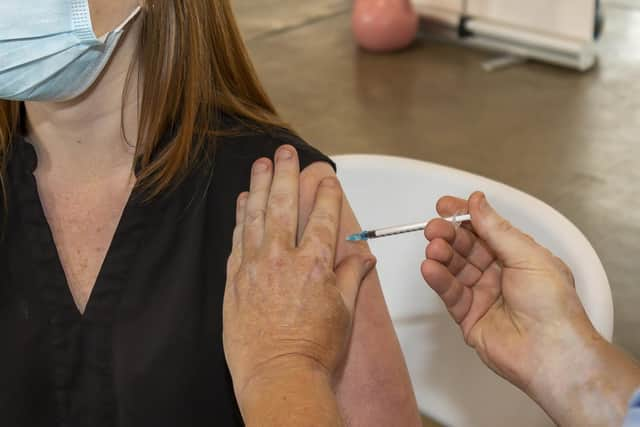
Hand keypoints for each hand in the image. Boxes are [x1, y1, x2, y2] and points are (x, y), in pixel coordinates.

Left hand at [223, 145, 375, 418]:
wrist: (278, 375)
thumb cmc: (314, 349)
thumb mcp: (344, 312)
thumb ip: (352, 277)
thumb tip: (364, 257)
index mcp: (314, 264)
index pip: (321, 218)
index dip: (325, 194)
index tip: (326, 178)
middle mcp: (282, 259)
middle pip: (283, 205)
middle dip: (285, 174)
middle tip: (284, 151)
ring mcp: (254, 267)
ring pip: (255, 216)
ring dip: (258, 186)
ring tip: (259, 164)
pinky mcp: (235, 280)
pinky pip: (237, 239)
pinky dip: (240, 217)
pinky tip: (242, 201)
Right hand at [422, 193, 596, 391]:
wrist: (552, 352)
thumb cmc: (554, 306)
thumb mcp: (528, 256)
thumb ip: (496, 229)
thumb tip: (477, 202)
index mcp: (519, 256)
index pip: (485, 229)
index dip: (464, 216)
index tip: (445, 206)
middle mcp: (500, 273)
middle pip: (466, 247)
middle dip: (448, 235)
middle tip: (434, 229)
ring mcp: (484, 294)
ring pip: (455, 268)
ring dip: (441, 255)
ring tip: (433, 248)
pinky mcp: (469, 316)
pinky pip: (450, 293)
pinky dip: (438, 279)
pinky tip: (430, 268)